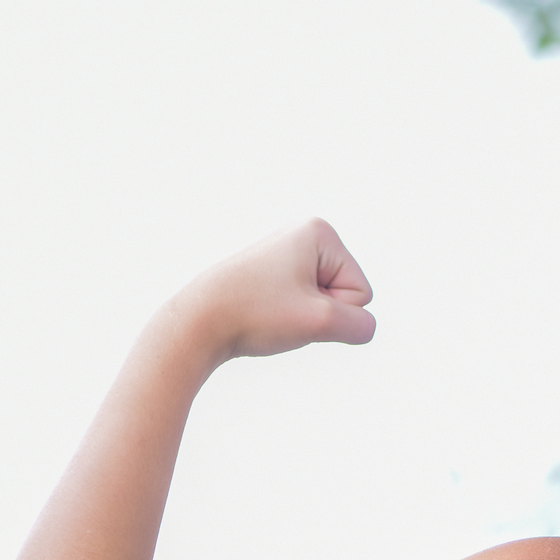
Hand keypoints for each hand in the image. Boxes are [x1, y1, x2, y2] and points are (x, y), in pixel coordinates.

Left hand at [170, 219, 374, 361]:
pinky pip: (305, 306)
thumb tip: (363, 327)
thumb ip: (360, 326)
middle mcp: (305, 235)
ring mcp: (289, 254)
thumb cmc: (255, 315)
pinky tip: (263, 315)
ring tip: (269, 313)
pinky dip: (290, 319)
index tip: (292, 306)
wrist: (196, 322)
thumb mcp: (320, 322)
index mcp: (320, 232)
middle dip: (319, 314)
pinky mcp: (275, 274)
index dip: (332, 311)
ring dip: (303, 319)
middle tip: (279, 311)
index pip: (361, 291)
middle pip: (346, 294)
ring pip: (325, 304)